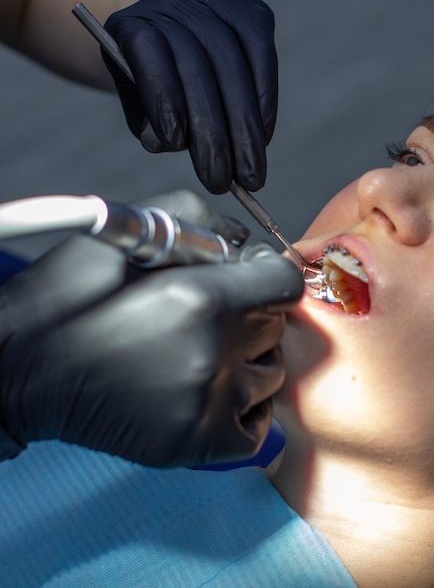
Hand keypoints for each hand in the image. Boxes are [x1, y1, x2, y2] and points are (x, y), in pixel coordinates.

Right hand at [0, 192, 301, 466]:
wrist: (22, 371)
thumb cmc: (66, 299)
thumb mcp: (122, 233)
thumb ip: (197, 219)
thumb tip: (244, 241)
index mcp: (198, 299)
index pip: (283, 283)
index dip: (266, 273)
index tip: (246, 277)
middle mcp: (212, 356)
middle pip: (276, 327)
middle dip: (251, 313)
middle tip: (207, 314)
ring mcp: (207, 407)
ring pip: (270, 374)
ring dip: (246, 359)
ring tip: (200, 353)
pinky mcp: (196, 444)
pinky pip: (258, 425)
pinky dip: (244, 406)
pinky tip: (209, 390)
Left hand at [102, 0, 277, 193]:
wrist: (167, 43)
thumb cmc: (152, 89)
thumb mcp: (140, 109)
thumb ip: (151, 124)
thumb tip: (177, 142)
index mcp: (130, 27)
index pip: (150, 54)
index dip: (165, 98)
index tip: (178, 143)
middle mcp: (170, 5)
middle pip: (197, 66)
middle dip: (214, 132)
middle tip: (224, 180)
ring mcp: (212, 2)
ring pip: (233, 65)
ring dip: (245, 127)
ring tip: (249, 171)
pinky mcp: (248, 10)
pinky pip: (262, 54)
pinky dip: (265, 99)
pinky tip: (264, 135)